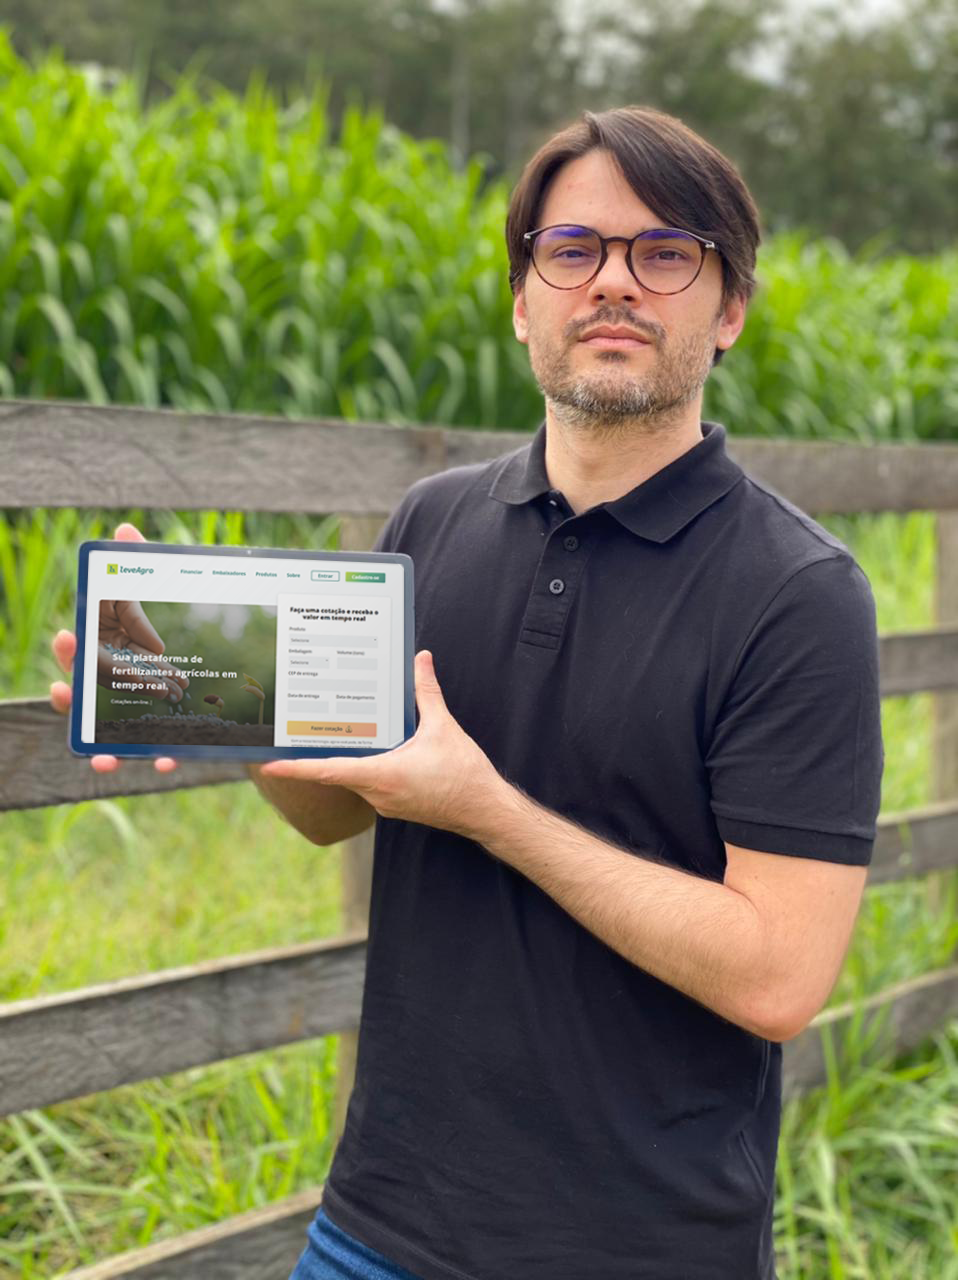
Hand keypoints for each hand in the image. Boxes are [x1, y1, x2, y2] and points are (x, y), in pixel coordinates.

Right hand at [50, 522, 177, 773]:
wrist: (231, 683)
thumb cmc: (175, 634)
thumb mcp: (165, 598)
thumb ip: (142, 564)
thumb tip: (124, 529)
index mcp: (112, 657)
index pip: (82, 657)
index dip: (71, 651)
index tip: (66, 636)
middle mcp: (120, 691)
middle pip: (90, 702)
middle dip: (75, 700)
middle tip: (69, 690)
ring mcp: (140, 718)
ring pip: (115, 738)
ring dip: (107, 749)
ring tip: (103, 757)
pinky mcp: (170, 739)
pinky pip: (159, 754)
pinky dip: (157, 760)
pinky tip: (162, 761)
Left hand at [258, 650, 505, 838]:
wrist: (484, 810)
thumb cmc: (464, 774)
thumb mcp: (443, 727)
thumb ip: (427, 692)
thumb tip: (421, 661)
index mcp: (382, 775)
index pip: (328, 770)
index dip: (296, 768)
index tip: (270, 765)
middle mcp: (378, 794)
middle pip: (337, 772)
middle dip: (316, 757)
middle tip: (295, 739)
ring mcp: (385, 804)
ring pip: (354, 779)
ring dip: (346, 761)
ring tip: (339, 737)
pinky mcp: (395, 806)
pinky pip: (371, 786)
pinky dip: (366, 769)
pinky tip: (375, 752)